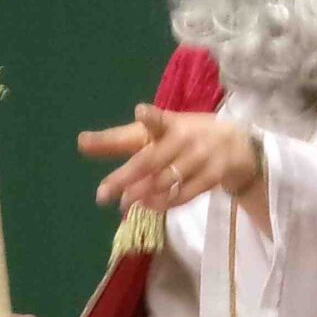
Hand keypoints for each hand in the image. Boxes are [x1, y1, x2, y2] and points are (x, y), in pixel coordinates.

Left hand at [81, 104, 262, 214]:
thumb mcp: (154, 133)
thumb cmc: (184, 137)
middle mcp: (184, 138)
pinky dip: (162, 203)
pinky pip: (183, 195)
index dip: (150, 117)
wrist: (235, 147)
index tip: (140, 112)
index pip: (158, 119)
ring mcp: (200, 158)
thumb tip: (80, 143)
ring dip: (141, 194)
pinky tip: (147, 205)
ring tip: (123, 202)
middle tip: (101, 196)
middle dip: (124, 179)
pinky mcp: (212, 177)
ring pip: (165, 182)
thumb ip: (119, 140)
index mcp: (169, 123)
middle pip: (150, 161)